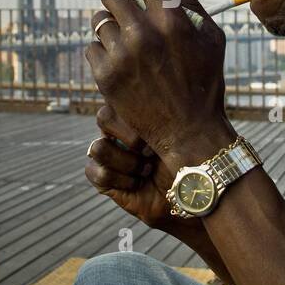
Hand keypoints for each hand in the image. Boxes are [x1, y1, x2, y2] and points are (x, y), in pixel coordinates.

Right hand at [84, 104, 201, 237]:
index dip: (136, 117)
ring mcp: (107, 153)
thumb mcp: (179, 132)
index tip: (159, 133)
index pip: (117, 98)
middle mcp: (115, 130)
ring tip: (147, 170)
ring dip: (128, 163)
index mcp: (131, 112)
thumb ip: (163, 110)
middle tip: (151, 152)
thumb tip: (155, 90)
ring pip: (99, 148)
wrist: (185, 194)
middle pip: (103, 117)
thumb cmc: (186, 159)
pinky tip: (137, 184)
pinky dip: (122, 181)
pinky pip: (97, 173)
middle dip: (131, 138)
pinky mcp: (101, 178)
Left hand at [85, 0, 234, 174]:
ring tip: (121, 37)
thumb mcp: (211, 39)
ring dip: (108, 25)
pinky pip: (91, 48)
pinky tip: (117, 61)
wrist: (189, 133)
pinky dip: (102, 52)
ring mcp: (122, 56)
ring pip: (98, 20)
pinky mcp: (106, 76)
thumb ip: (192, 2)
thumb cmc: (205, 84)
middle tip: (124, 9)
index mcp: (172, 22)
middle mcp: (144, 35)